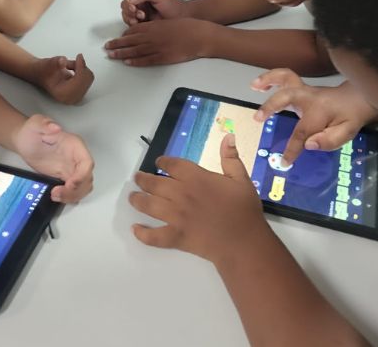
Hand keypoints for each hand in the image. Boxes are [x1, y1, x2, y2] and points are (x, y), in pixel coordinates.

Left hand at [13, 115, 93, 202]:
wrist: (24, 140)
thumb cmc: (31, 132)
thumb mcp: (35, 124)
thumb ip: (45, 124)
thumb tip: (56, 127)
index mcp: (74, 145)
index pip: (86, 162)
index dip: (82, 176)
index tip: (70, 184)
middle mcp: (76, 157)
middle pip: (87, 178)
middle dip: (76, 190)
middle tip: (59, 193)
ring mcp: (72, 168)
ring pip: (83, 187)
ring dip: (73, 195)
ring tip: (55, 196)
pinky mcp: (65, 176)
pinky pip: (74, 190)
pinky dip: (68, 197)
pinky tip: (55, 196)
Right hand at [29, 54, 93, 104]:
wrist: (40, 74)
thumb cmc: (43, 70)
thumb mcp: (48, 63)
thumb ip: (56, 62)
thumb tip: (63, 61)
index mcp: (62, 94)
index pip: (79, 81)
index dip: (81, 67)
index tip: (79, 56)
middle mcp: (71, 98)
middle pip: (86, 79)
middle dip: (80, 67)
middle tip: (68, 62)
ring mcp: (76, 96)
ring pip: (89, 77)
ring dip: (80, 68)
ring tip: (68, 66)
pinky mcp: (80, 92)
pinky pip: (89, 78)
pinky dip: (82, 70)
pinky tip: (72, 69)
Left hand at [104, 18, 214, 66]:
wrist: (198, 36)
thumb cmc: (186, 26)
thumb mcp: (168, 22)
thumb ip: (156, 27)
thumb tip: (148, 30)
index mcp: (153, 26)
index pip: (134, 30)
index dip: (124, 35)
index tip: (118, 38)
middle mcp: (152, 37)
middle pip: (130, 41)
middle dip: (117, 44)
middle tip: (107, 47)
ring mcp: (156, 48)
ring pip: (135, 51)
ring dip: (122, 53)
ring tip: (111, 55)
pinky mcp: (163, 58)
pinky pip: (146, 60)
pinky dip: (136, 61)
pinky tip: (127, 62)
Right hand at [121, 0, 191, 24]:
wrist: (182, 18)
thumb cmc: (174, 6)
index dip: (128, 0)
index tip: (133, 5)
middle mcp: (141, 2)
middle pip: (125, 5)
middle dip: (128, 10)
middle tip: (139, 14)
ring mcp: (141, 13)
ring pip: (126, 15)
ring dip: (129, 17)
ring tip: (140, 19)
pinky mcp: (142, 24)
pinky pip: (131, 24)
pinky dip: (132, 24)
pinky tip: (139, 24)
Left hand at [130, 134, 270, 263]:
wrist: (244, 241)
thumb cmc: (244, 210)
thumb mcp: (241, 179)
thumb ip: (231, 158)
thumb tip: (228, 137)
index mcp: (197, 178)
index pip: (172, 165)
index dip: (162, 162)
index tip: (158, 163)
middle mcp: (182, 194)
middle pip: (155, 184)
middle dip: (143, 180)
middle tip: (137, 178)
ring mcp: (176, 216)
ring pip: (149, 205)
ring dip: (138, 200)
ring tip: (132, 197)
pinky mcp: (176, 236)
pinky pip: (154, 235)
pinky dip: (142, 233)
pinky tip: (135, 229)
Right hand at [251, 69, 377, 165]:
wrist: (358, 98)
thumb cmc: (350, 117)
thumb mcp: (347, 133)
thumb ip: (329, 141)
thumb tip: (309, 144)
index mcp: (320, 112)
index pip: (302, 133)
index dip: (292, 149)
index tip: (284, 161)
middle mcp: (310, 97)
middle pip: (288, 96)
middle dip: (272, 106)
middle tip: (258, 118)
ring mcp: (305, 90)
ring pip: (286, 78)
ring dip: (268, 80)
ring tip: (254, 86)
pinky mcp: (301, 87)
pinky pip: (285, 77)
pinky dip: (271, 77)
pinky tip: (258, 84)